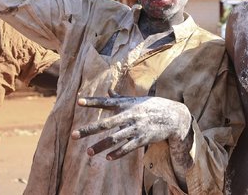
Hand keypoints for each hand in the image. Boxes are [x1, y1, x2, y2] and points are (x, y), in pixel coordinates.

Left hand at [71, 94, 191, 159]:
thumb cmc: (152, 106)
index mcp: (126, 104)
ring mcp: (136, 128)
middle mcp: (129, 115)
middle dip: (89, 130)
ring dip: (100, 146)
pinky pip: (128, 147)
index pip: (106, 102)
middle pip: (106, 123)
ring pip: (115, 139)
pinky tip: (107, 158)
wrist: (173, 116)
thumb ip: (120, 97)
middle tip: (73, 135)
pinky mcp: (143, 139)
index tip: (79, 101)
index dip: (92, 102)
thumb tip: (108, 90)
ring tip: (88, 152)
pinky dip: (118, 153)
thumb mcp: (136, 100)